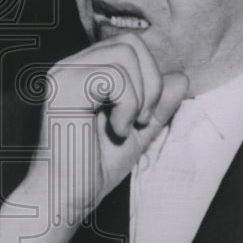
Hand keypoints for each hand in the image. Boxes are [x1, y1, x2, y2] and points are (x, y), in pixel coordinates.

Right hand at [7, 34, 187, 242]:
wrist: (62, 199)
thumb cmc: (90, 170)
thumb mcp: (136, 133)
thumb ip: (157, 106)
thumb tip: (180, 77)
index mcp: (82, 72)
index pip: (129, 46)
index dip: (150, 77)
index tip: (143, 117)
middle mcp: (69, 66)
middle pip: (130, 43)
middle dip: (150, 82)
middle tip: (140, 120)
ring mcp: (64, 74)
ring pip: (125, 55)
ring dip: (140, 96)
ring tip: (125, 127)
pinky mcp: (64, 88)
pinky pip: (115, 77)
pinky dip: (127, 106)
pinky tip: (114, 130)